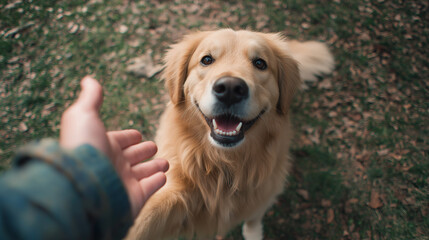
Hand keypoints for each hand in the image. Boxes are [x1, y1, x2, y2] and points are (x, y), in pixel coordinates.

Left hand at [60, 76, 167, 216]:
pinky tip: (163, 175)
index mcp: (103, 146)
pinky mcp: (135, 197)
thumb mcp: (84, 115)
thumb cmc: (83, 148)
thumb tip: (88, 79)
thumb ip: (90, 98)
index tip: (137, 135)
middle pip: (133, 156)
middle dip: (143, 151)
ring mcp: (125, 182)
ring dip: (155, 166)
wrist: (84, 185)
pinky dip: (157, 181)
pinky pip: (150, 187)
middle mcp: (113, 164)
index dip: (128, 137)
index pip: (120, 140)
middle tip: (153, 146)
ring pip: (144, 172)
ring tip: (165, 163)